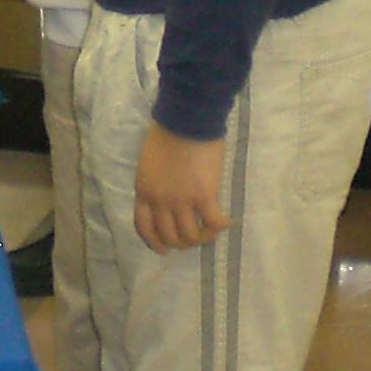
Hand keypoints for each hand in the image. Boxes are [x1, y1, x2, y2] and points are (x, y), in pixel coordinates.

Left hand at [134, 125, 229, 252]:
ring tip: (210, 231)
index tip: (164, 249)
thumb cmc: (166, 133)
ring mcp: (182, 201)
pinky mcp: (204, 196)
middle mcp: (161, 202)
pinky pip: (213, 222)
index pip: (144, 227)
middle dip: (182, 243)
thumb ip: (154, 182)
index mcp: (144, 191)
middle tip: (193, 238)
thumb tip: (165, 194)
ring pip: (191, 235)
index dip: (154, 242)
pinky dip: (220, 226)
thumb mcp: (148, 162)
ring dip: (202, 237)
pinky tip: (226, 221)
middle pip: (169, 236)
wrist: (185, 120)